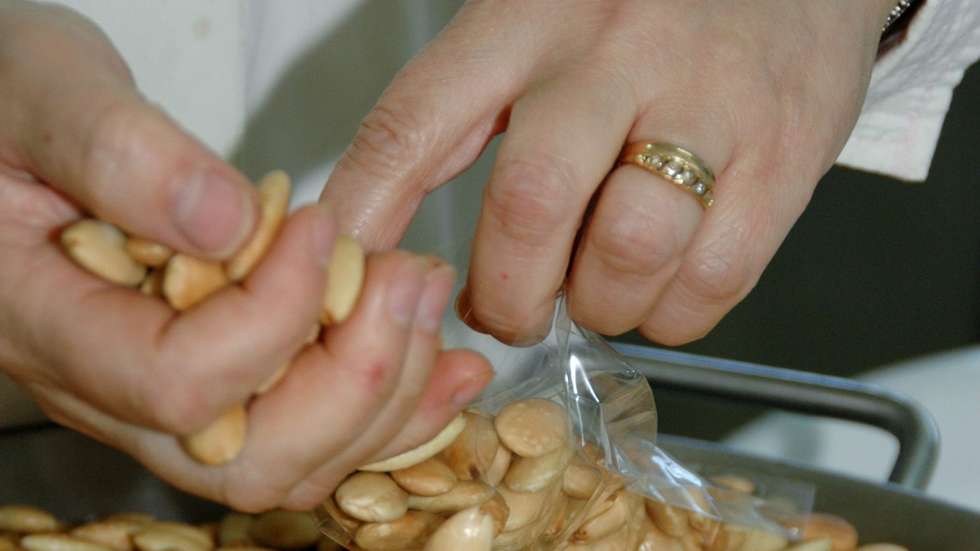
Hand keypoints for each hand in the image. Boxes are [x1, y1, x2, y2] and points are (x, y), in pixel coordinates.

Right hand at [0, 2, 491, 510]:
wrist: (6, 129)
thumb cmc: (5, 102)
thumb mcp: (42, 90)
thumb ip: (119, 154)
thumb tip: (227, 224)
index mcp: (49, 324)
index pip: (182, 379)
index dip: (276, 313)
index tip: (319, 225)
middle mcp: (109, 388)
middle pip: (253, 456)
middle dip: (356, 376)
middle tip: (405, 280)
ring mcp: (166, 396)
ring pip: (294, 461)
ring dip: (385, 394)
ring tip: (426, 304)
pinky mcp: (218, 380)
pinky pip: (312, 435)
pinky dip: (391, 407)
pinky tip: (444, 368)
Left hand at [321, 0, 895, 344]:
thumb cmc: (647, 10)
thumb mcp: (543, 23)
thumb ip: (474, 109)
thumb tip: (393, 227)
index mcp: (530, 16)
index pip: (419, 120)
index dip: (368, 206)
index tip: (343, 265)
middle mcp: (616, 51)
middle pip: (532, 205)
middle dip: (508, 294)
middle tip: (506, 311)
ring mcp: (708, 102)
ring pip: (627, 252)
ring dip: (598, 306)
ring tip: (596, 290)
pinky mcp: (785, 154)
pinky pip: (712, 279)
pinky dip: (671, 314)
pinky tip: (660, 290)